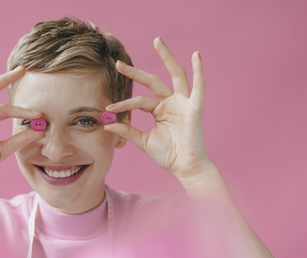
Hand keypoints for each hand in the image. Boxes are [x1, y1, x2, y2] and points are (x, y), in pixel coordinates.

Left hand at [104, 37, 213, 185]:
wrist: (185, 168)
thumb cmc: (168, 155)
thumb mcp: (144, 141)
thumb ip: (128, 131)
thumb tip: (108, 125)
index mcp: (160, 110)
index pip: (139, 100)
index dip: (124, 103)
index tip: (108, 109)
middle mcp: (171, 103)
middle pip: (153, 81)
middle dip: (135, 73)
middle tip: (118, 63)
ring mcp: (183, 103)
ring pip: (175, 75)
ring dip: (167, 57)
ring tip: (157, 41)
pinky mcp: (194, 108)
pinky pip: (199, 87)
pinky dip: (199, 71)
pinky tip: (196, 56)